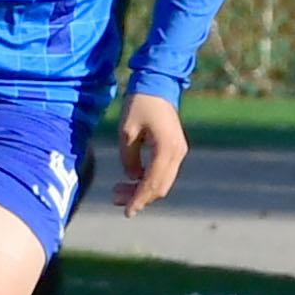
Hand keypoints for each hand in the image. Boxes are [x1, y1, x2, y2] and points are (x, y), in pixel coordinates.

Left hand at [114, 93, 188, 212]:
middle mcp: (178, 152)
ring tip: (119, 191)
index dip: (139, 199)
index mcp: (166, 148)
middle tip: (115, 199)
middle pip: (160, 187)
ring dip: (143, 189)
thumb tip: (132, 177)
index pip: (152, 183)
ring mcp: (179, 151)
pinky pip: (163, 171)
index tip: (126, 212)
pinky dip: (148, 179)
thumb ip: (129, 158)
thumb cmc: (140, 104)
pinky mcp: (175, 148)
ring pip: (163, 181)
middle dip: (139, 197)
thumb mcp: (127, 131)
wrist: (158, 82)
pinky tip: (131, 180)